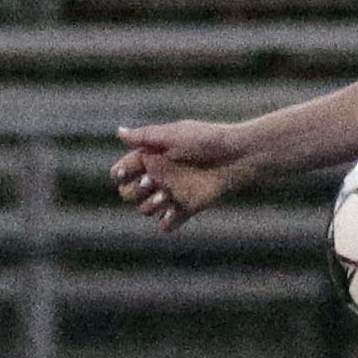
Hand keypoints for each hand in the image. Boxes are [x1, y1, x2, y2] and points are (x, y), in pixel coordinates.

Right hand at [111, 121, 255, 231]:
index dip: (120, 173)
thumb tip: (119, 133)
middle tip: (149, 183)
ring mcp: (173, 193)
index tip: (123, 173)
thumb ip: (146, 136)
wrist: (239, 157)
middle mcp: (160, 176)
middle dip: (132, 191)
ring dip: (149, 206)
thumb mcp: (175, 134)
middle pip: (129, 193)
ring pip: (145, 209)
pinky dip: (166, 223)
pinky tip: (172, 213)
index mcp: (153, 157)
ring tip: (164, 196)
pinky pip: (167, 224)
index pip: (124, 169)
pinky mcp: (188, 208)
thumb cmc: (208, 140)